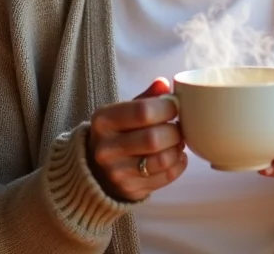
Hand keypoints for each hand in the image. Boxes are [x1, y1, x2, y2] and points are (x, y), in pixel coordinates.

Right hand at [86, 78, 186, 201]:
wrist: (94, 169)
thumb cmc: (117, 132)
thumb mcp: (123, 110)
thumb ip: (146, 97)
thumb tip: (164, 83)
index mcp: (104, 120)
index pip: (143, 111)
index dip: (166, 107)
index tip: (175, 105)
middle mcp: (106, 148)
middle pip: (153, 138)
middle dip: (174, 130)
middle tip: (178, 125)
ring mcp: (117, 173)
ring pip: (162, 160)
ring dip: (178, 148)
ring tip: (178, 140)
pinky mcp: (130, 190)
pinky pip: (166, 177)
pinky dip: (179, 164)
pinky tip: (177, 156)